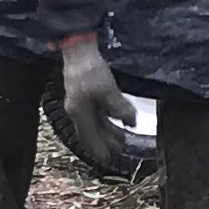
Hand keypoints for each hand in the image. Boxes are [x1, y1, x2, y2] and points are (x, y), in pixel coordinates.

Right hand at [55, 31, 138, 172]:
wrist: (78, 49)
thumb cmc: (91, 70)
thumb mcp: (108, 90)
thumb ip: (119, 108)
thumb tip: (131, 123)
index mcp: (79, 112)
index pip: (88, 138)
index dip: (98, 149)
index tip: (108, 159)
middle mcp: (77, 110)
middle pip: (91, 131)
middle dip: (105, 141)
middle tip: (121, 149)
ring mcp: (80, 102)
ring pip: (94, 122)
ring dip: (107, 130)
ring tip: (122, 136)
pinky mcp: (85, 93)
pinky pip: (96, 112)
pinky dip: (106, 118)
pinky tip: (116, 118)